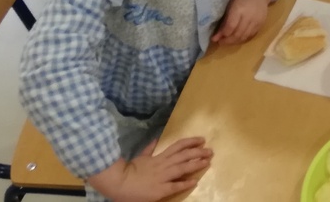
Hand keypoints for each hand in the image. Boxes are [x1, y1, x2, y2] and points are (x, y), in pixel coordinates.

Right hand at [87, 137, 212, 201]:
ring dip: (196, 164)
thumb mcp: (140, 157)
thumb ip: (148, 149)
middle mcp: (163, 165)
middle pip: (184, 156)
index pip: (178, 146)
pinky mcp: (160, 189)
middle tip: (210, 150)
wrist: (119, 182)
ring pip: (182, 168)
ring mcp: (162, 177)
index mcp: (159, 157)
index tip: (201, 140)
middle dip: (198, 152)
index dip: (191, 142)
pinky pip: (174, 186)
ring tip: (207, 161)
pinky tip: (194, 181)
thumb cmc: (128, 171)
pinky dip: (184, 183)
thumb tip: (154, 140)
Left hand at [211, 0, 271, 44]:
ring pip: (244, 37)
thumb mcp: (230, 6)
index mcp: (238, 9)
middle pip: (237, 34)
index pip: (230, 27)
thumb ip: (225, 21)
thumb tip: (217, 36)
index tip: (215, 38)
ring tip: (228, 41)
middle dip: (227, 41)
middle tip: (220, 42)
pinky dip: (242, 39)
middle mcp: (248, 16)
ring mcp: (256, 21)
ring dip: (235, 42)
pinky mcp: (261, 25)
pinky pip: (250, 36)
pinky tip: (237, 38)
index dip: (223, 35)